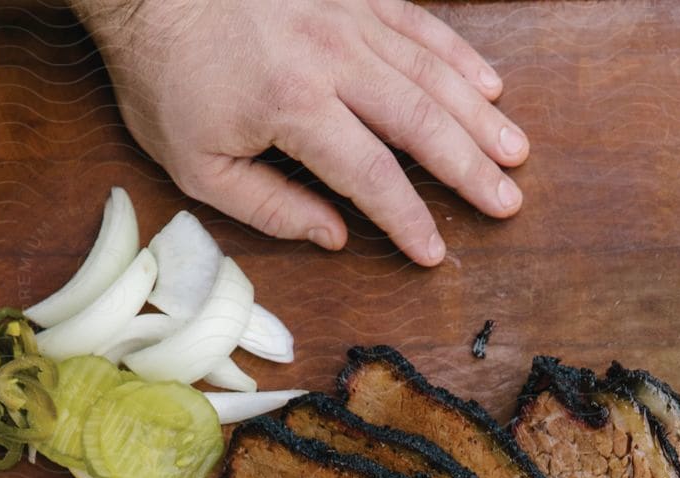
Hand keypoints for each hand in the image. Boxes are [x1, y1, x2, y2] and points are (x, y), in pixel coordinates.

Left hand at [77, 0, 528, 264]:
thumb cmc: (164, 76)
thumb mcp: (197, 164)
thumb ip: (269, 207)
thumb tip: (334, 237)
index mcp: (294, 107)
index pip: (371, 176)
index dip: (409, 220)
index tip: (436, 253)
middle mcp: (331, 56)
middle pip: (420, 120)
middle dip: (469, 168)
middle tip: (507, 202)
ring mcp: (345, 14)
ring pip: (429, 69)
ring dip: (478, 114)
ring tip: (514, 151)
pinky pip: (416, 21)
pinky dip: (455, 53)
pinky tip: (487, 83)